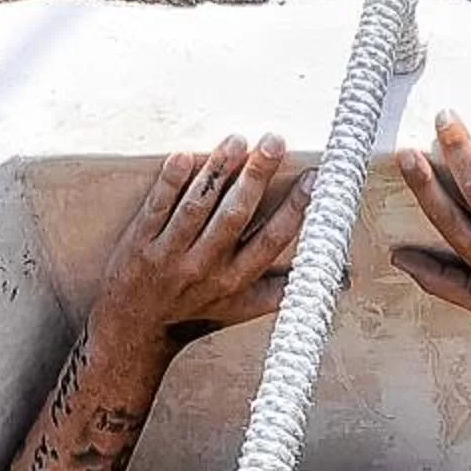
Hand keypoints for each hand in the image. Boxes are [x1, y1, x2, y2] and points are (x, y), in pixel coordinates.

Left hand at [91, 137, 309, 351]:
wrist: (133, 330)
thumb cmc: (194, 314)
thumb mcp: (242, 308)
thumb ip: (285, 288)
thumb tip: (336, 280)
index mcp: (235, 280)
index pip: (272, 239)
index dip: (295, 208)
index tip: (314, 179)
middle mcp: (205, 267)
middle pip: (235, 215)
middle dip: (257, 176)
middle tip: (275, 141)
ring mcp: (170, 254)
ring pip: (198, 206)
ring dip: (218, 171)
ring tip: (237, 141)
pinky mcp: (140, 243)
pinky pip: (157, 207)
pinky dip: (170, 182)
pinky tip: (183, 156)